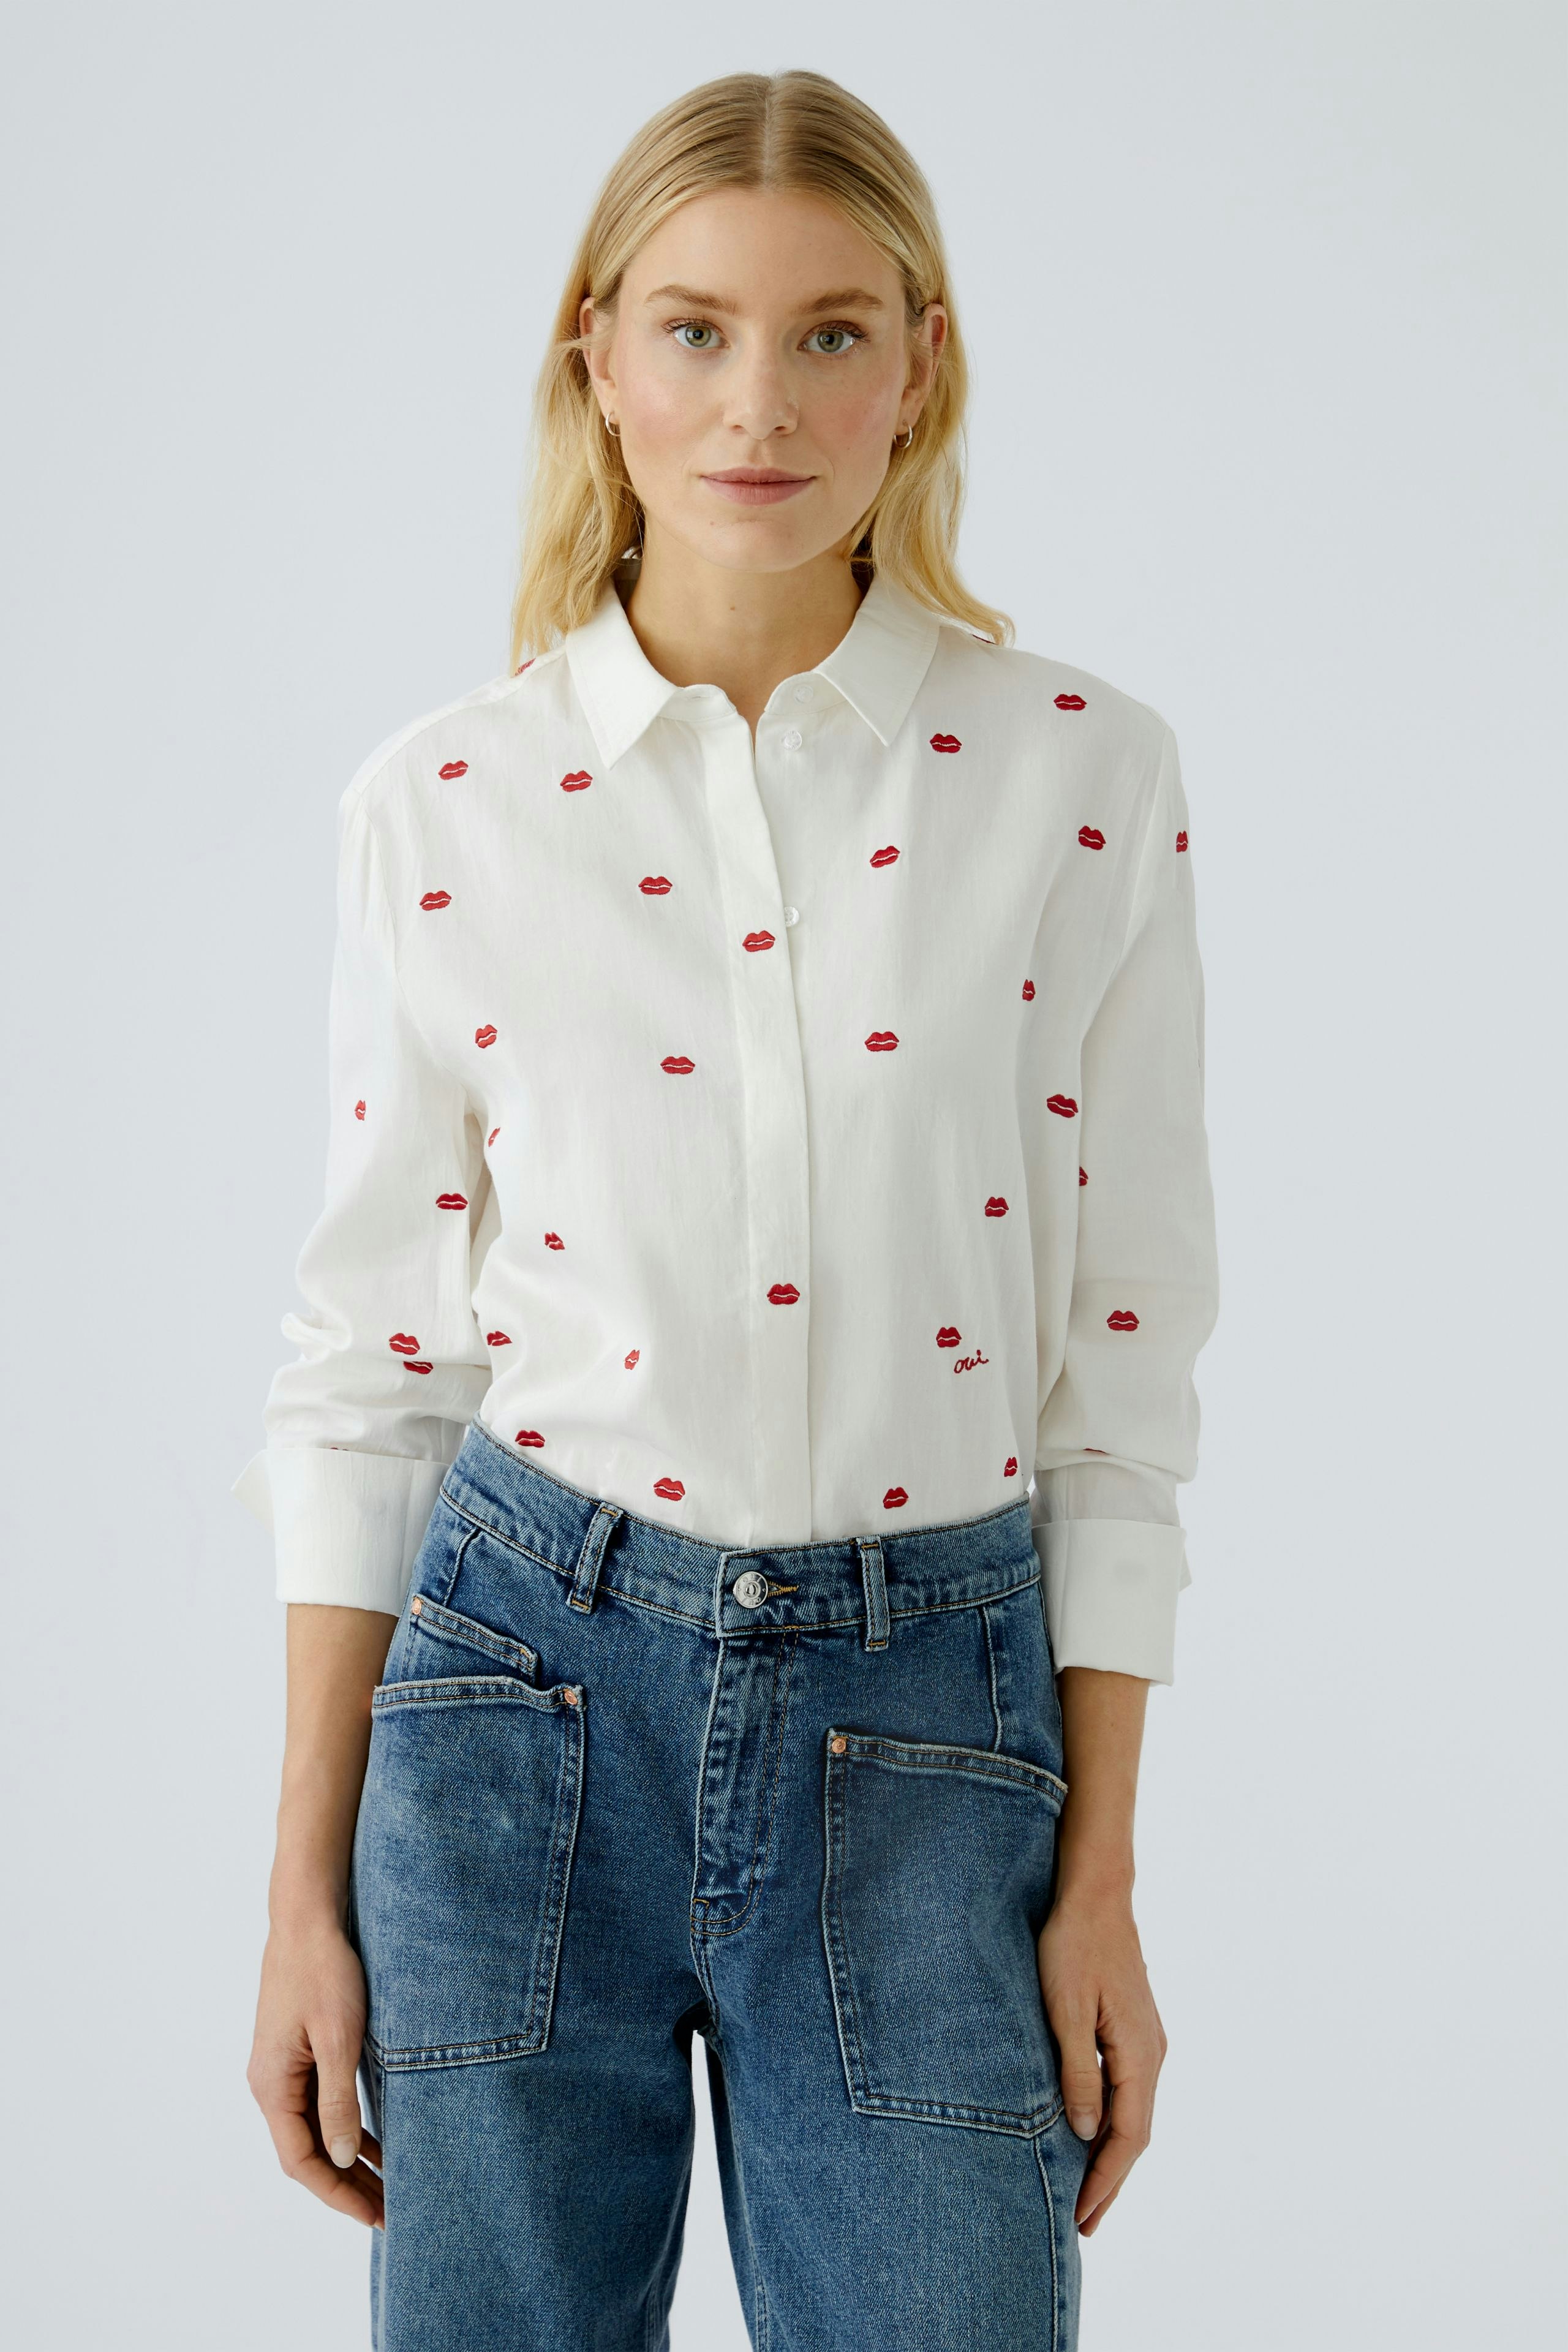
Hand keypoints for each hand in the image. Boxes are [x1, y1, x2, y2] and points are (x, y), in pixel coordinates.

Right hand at [248, 1912, 383, 2226]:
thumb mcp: (338, 2038)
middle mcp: (270, 2083)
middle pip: (307, 2152)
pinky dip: (346, 2127)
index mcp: (272, 2085)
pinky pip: (320, 2105)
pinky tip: (375, 2141)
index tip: (374, 2215)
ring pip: (315, 2130)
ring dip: (349, 2159)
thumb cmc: (323, 1971)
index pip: (302, 2161)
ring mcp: (282, 2068)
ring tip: (388, 2186)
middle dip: (347, 2185)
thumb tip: (344, 2159)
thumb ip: (338, 2101)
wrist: (307, 1917)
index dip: (338, 2194)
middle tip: (389, 2211)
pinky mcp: (298, 2052)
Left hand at [1036, 1887, 1166, 2234]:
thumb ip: (1077, 2074)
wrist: (1096, 1892)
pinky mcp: (1134, 2027)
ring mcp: (1147, 2039)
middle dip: (1111, 2182)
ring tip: (1086, 2192)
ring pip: (1134, 2113)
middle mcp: (1152, 2052)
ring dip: (1112, 2156)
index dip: (1106, 2182)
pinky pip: (1129, 2091)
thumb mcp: (1064, 2010)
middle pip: (1137, 2134)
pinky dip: (1113, 2123)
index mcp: (1139, 2054)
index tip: (1083, 2219)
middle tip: (1084, 2225)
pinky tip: (1092, 2133)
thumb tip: (1087, 2134)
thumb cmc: (1074, 1944)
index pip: (1128, 2138)